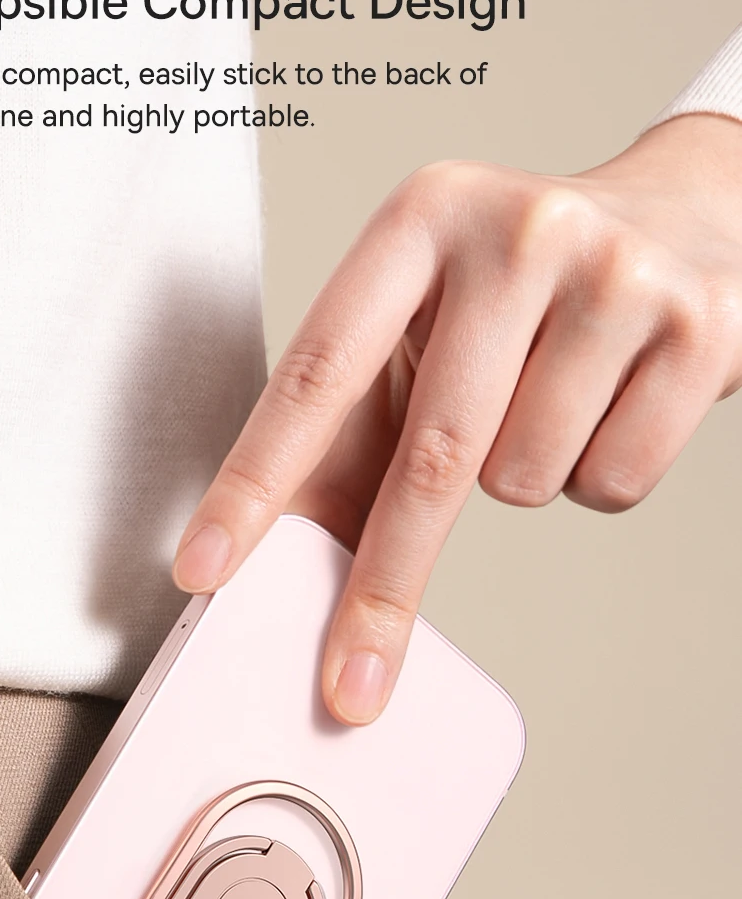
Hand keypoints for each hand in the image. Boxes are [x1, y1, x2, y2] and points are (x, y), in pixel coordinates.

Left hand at [173, 114, 741, 723]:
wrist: (691, 216)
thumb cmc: (524, 290)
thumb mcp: (424, 322)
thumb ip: (350, 426)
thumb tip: (280, 559)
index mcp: (420, 220)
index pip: (317, 373)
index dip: (253, 483)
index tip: (206, 571)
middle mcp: (517, 232)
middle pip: (431, 456)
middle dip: (384, 586)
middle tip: (350, 682)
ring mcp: (617, 275)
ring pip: (529, 479)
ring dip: (524, 480)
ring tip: (550, 403)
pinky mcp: (700, 331)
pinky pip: (613, 484)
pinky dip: (599, 477)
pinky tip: (612, 406)